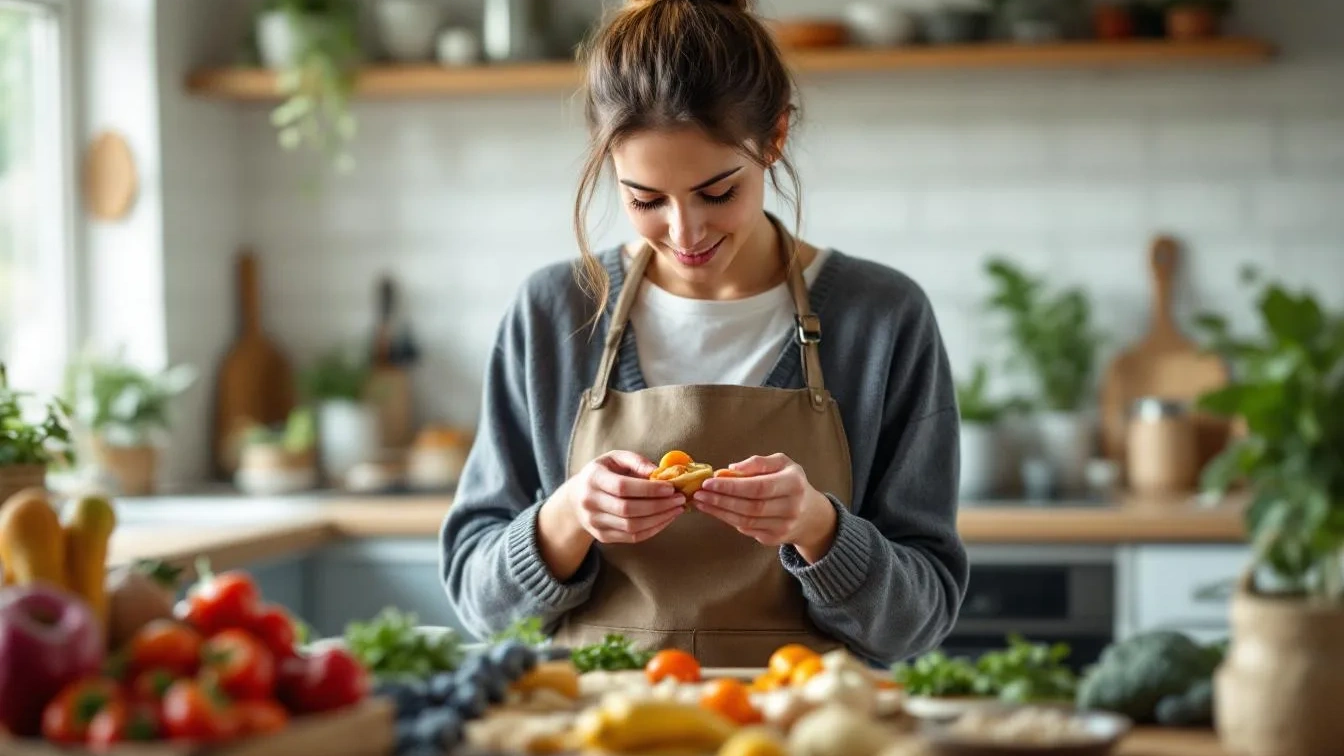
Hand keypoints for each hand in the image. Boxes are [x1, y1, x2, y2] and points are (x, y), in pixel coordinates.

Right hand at [559, 451, 686, 543]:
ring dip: (659, 519)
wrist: (576, 499)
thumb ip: (636, 461)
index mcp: (593, 479)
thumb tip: (659, 472)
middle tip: (680, 499)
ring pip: (632, 526)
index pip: (622, 487)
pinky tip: (666, 519)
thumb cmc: (602, 474)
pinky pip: (632, 537)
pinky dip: (653, 530)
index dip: (649, 489)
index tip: (671, 488)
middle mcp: (590, 502)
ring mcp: (595, 522)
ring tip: (677, 509)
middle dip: (659, 505)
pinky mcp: (603, 536)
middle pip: (628, 509)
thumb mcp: (614, 459)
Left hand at [691, 453, 837, 562]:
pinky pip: (746, 529)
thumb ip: (758, 462)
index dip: (731, 486)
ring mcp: (783, 527)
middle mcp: (791, 507)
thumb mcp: (782, 464)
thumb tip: (731, 469)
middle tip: (698, 492)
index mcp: (794, 484)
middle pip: (749, 506)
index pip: (758, 487)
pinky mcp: (774, 539)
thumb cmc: (791, 483)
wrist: (811, 515)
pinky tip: (715, 510)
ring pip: (745, 521)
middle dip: (720, 500)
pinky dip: (728, 519)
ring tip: (701, 502)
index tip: (709, 482)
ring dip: (719, 512)